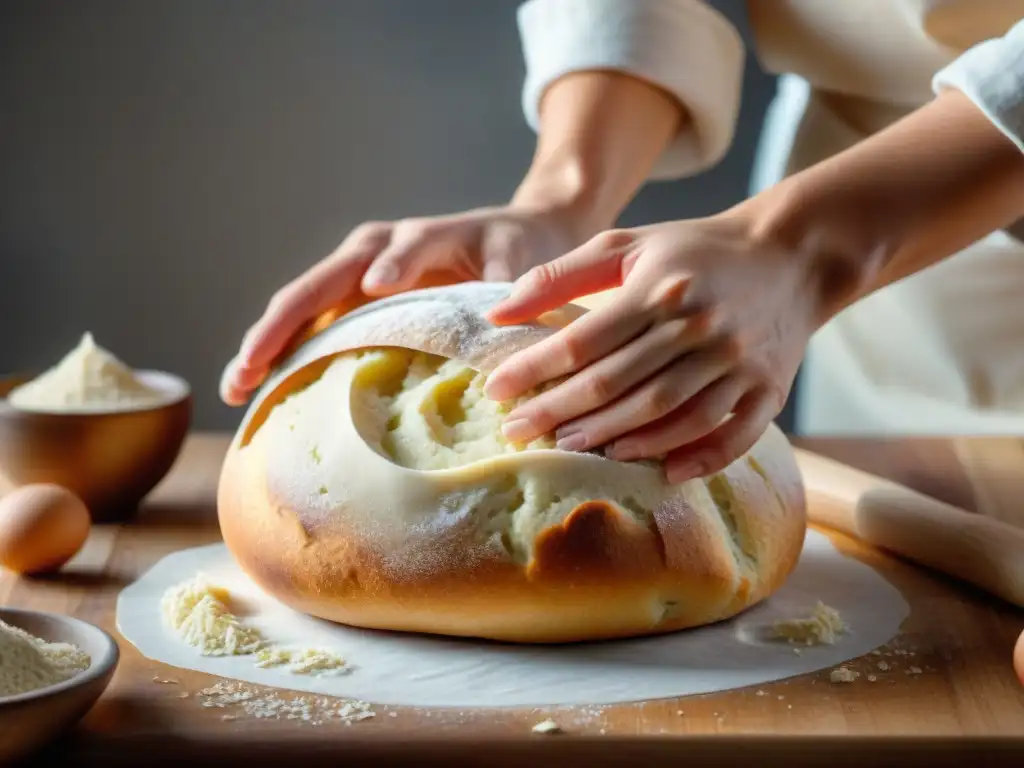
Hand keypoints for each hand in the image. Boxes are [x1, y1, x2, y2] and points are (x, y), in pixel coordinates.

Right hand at [220, 204, 590, 404]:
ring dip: (265, 346)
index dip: (391, 267)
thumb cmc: (515, 250)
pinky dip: (283, 359)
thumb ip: (506, 284)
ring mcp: (352, 277)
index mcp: (417, 238)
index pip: (400, 249)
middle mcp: (373, 252)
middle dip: (281, 324)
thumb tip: (496, 324)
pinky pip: (309, 329)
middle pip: (319, 283)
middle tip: (250, 366)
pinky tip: (256, 395)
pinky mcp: (348, 304)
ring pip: (299, 307)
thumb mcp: (517, 260)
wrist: (511, 238)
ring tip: (235, 389)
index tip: (377, 286)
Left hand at [482, 211, 829, 482]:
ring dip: (617, 437)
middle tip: (518, 432)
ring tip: (570, 449)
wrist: (791, 254)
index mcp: (660, 289)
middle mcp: (699, 328)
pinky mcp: (768, 389)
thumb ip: (560, 275)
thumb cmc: (695, 251)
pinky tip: (662, 472)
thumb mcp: (627, 244)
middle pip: (618, 383)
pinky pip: (731, 435)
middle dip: (560, 411)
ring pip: (668, 413)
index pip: (584, 340)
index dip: (535, 369)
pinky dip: (698, 458)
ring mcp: (737, 363)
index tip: (496, 390)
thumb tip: (498, 314)